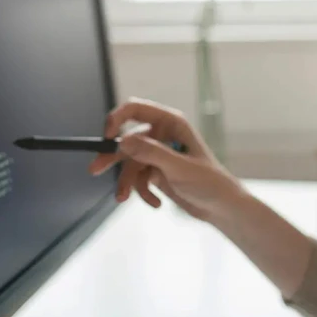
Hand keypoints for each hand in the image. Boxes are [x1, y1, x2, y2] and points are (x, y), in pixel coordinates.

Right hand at [88, 97, 245, 222]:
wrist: (221, 207)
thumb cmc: (210, 182)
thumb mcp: (179, 168)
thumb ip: (152, 153)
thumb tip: (124, 141)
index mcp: (171, 123)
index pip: (136, 109)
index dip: (117, 118)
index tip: (107, 137)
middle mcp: (162, 135)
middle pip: (127, 138)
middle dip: (113, 156)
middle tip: (95, 169)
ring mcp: (158, 154)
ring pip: (129, 162)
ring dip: (127, 182)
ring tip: (124, 199)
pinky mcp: (156, 171)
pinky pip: (138, 178)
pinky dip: (142, 191)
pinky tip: (156, 203)